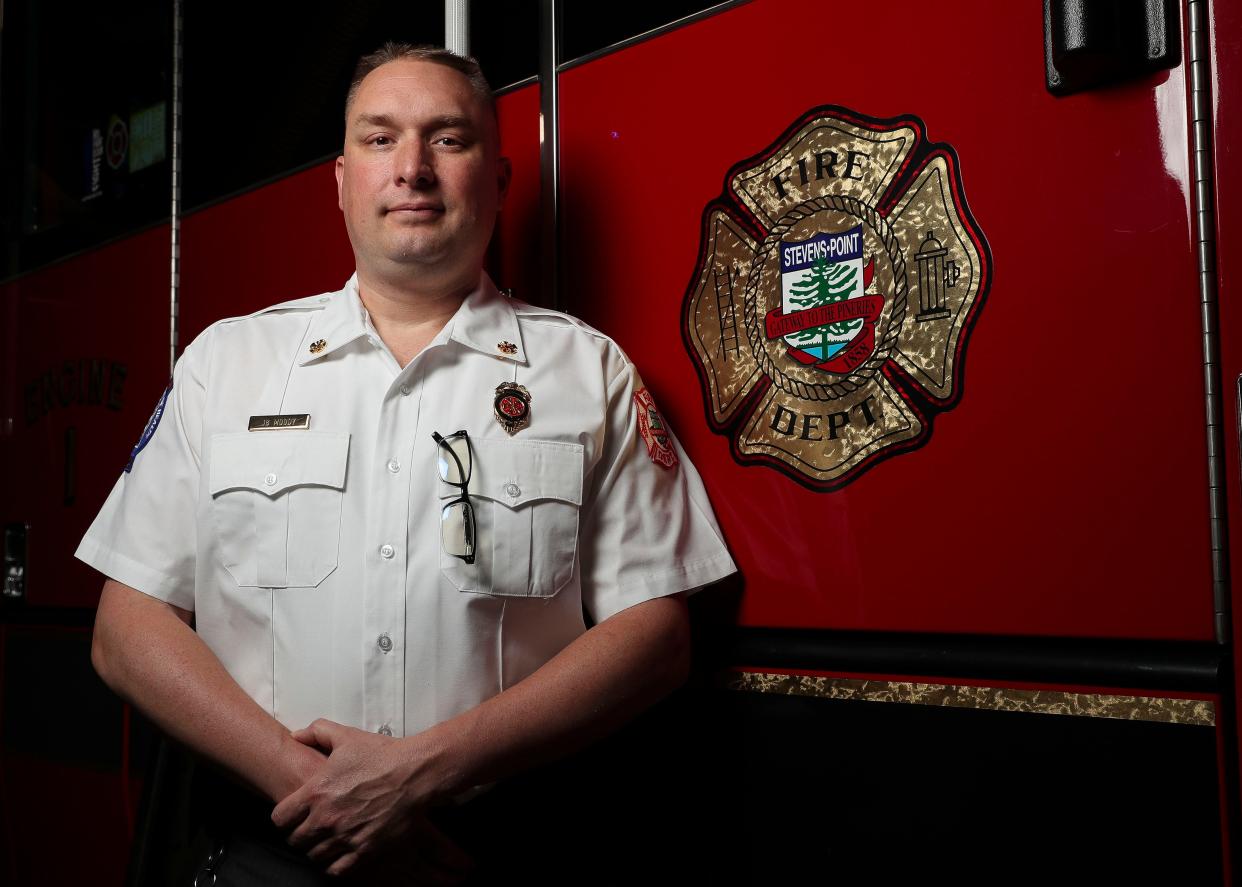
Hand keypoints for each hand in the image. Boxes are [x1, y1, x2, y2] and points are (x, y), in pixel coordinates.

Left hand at [271, 719, 471, 879]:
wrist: (415, 772)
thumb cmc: (382, 755)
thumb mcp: (346, 736)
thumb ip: (316, 732)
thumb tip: (296, 736)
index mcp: (316, 792)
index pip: (279, 819)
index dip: (284, 817)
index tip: (293, 814)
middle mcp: (326, 818)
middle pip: (295, 841)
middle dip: (299, 833)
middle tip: (310, 826)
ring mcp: (345, 836)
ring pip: (314, 856)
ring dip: (317, 848)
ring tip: (325, 839)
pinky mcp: (364, 849)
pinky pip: (336, 869)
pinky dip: (334, 864)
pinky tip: (339, 852)